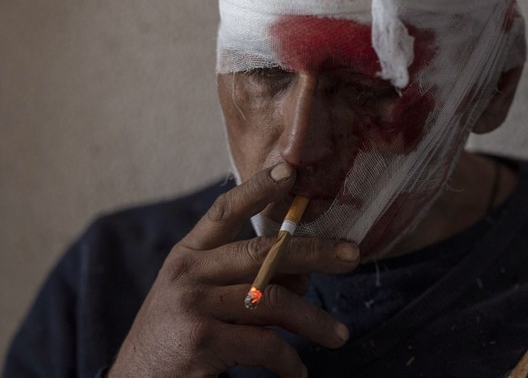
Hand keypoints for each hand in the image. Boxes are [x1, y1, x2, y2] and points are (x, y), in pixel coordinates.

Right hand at [109, 162, 359, 376]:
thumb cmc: (175, 340)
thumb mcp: (201, 300)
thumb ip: (245, 281)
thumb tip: (302, 274)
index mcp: (187, 256)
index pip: (224, 210)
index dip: (257, 188)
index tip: (290, 170)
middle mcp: (188, 272)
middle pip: (262, 251)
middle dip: (314, 251)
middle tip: (352, 255)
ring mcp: (193, 304)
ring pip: (272, 301)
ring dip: (313, 320)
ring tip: (339, 335)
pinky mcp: (201, 339)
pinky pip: (264, 344)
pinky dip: (288, 361)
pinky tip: (297, 372)